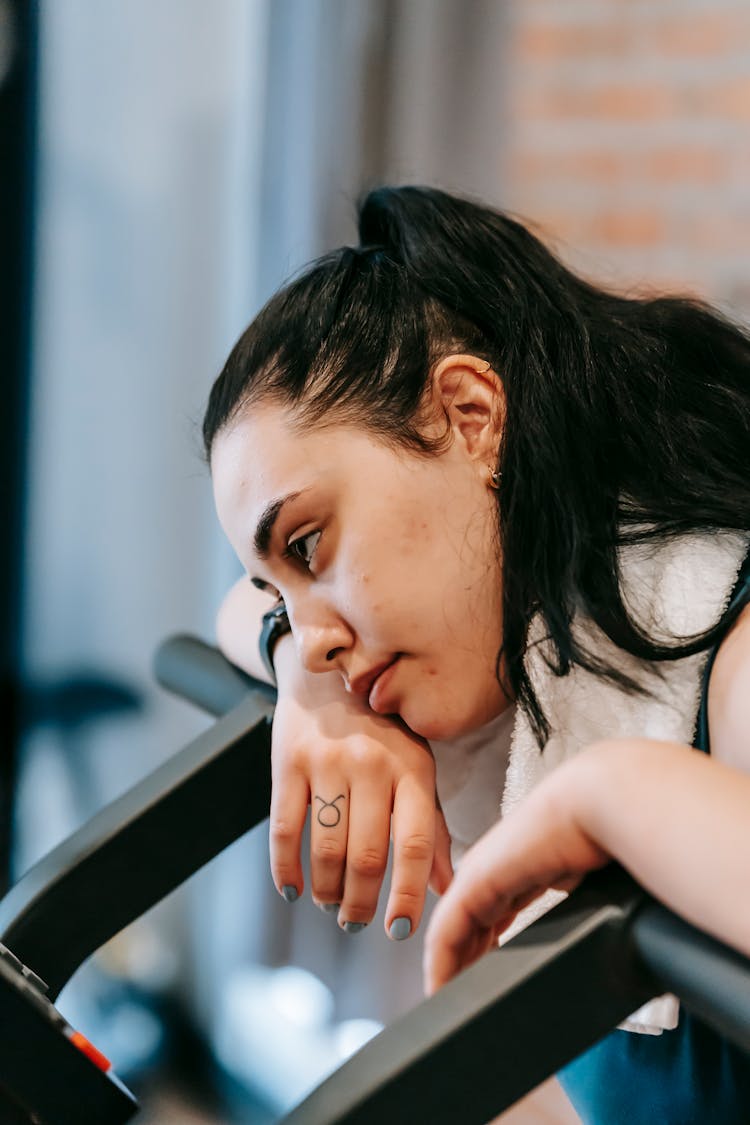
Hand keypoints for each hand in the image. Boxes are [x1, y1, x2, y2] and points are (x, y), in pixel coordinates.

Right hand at [270, 636, 452, 938]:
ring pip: (327, 850)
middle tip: (355, 922)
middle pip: (367, 856)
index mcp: (413, 769)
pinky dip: (287, 870)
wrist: (330, 670)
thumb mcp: (417, 767)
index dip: (408, 894)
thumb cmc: (383, 730)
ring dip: (327, 892)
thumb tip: (447, 887)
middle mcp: (372, 765)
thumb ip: (433, 827)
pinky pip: (284, 829)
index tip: (399, 930)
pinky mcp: (287, 761)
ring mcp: (327, 762)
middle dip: (360, 904)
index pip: (415, 843)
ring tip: (330, 905)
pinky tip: (293, 890)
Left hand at [423, 755, 608, 992]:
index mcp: (528, 862)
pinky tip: (441, 988)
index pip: (498, 911)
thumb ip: (587, 906)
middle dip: (468, 964)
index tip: (491, 980)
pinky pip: (447, 931)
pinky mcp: (473, 882)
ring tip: (451, 1002)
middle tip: (464, 1002)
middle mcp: (499, 865)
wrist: (604, 801)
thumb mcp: (598, 883)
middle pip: (473, 924)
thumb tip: (615, 939)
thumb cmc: (615, 833)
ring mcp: (483, 872)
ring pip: (454, 930)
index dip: (490, 947)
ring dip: (452, 968)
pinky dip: (441, 963)